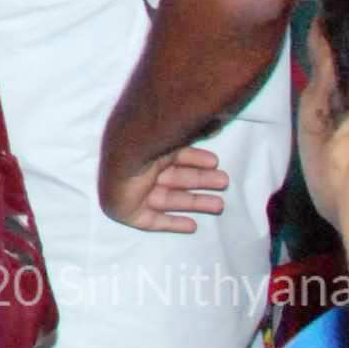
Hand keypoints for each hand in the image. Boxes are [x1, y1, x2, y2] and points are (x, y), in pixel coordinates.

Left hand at [104, 142, 228, 232]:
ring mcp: (133, 191)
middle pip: (175, 178)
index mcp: (146, 147)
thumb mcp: (176, 133)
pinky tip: (192, 225)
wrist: (124, 158)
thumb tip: (215, 122)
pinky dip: (172, 223)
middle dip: (201, 181)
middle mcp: (140, 168)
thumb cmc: (151, 142)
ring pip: (169, 199)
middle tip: (224, 182)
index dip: (195, 159)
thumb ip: (194, 130)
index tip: (215, 162)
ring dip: (195, 202)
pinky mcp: (128, 211)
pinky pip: (153, 220)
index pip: (174, 155)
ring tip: (220, 205)